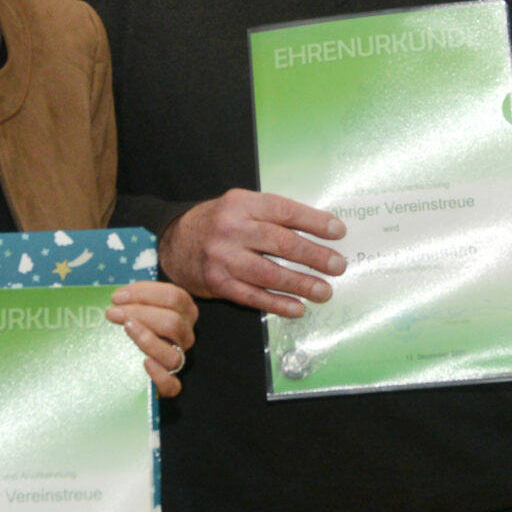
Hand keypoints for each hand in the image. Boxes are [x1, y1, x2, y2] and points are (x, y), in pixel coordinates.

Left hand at [108, 280, 197, 397]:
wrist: (130, 354)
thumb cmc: (134, 322)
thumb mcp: (138, 303)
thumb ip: (134, 297)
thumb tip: (115, 296)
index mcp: (184, 311)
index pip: (173, 297)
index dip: (144, 294)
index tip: (117, 297)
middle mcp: (185, 335)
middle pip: (172, 322)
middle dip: (139, 314)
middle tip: (112, 313)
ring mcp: (180, 359)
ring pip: (173, 353)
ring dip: (148, 339)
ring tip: (126, 330)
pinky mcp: (171, 383)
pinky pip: (172, 385)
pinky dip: (159, 375)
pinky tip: (144, 363)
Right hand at [158, 190, 344, 318]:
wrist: (173, 241)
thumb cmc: (218, 223)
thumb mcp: (240, 207)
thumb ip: (272, 216)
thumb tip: (318, 233)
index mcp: (242, 204)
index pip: (284, 211)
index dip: (314, 222)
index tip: (338, 231)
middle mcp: (231, 229)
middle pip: (280, 243)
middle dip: (314, 256)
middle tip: (338, 266)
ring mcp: (223, 258)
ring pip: (269, 274)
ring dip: (301, 284)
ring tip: (324, 291)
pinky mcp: (218, 283)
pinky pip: (253, 297)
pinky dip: (278, 304)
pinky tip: (298, 308)